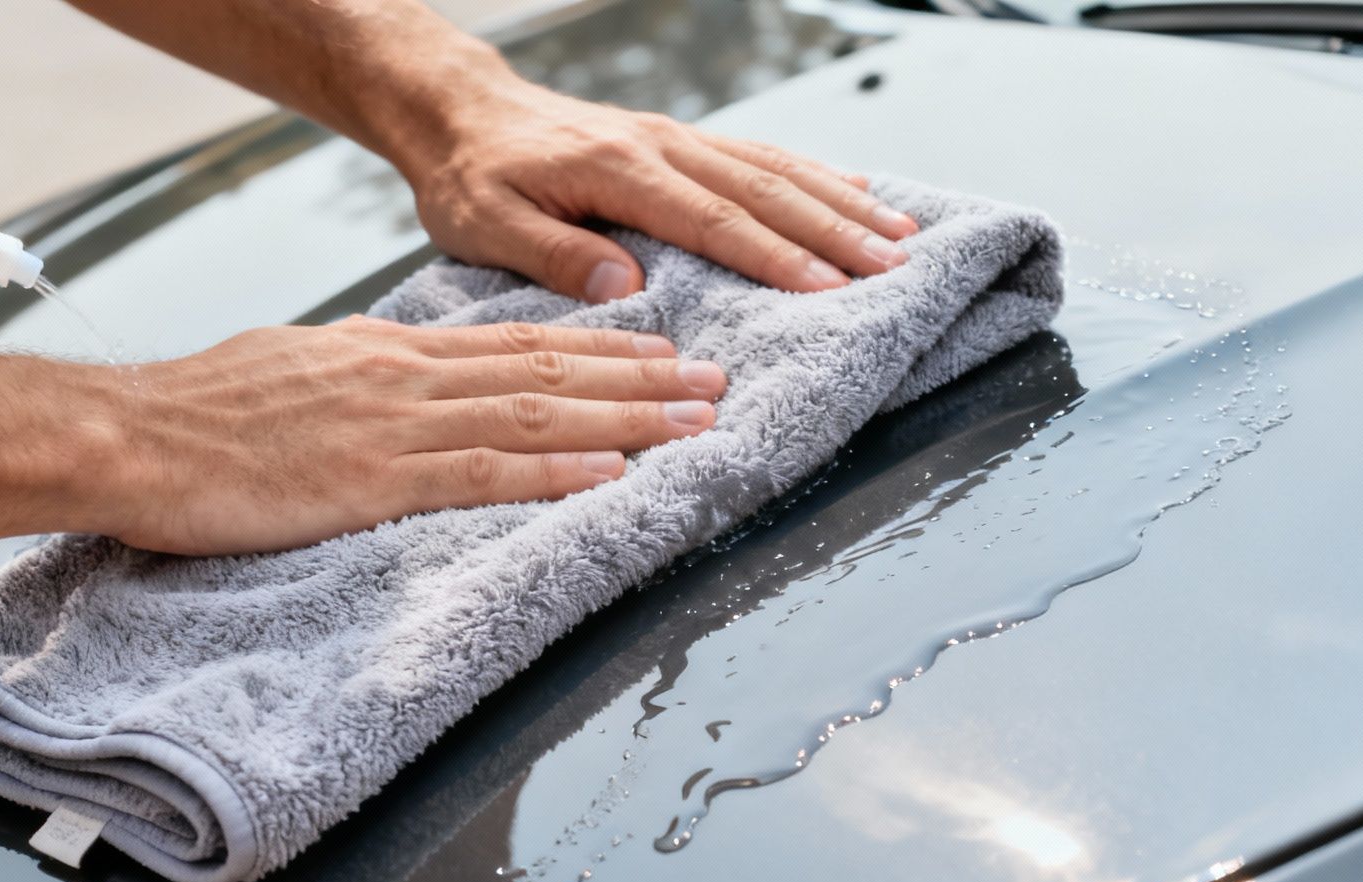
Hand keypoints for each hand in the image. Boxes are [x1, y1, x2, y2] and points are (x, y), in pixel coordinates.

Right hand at [95, 319, 723, 554]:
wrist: (132, 436)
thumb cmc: (202, 414)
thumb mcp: (297, 369)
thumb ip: (366, 376)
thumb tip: (409, 382)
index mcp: (389, 352)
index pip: (517, 344)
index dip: (601, 348)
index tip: (661, 351)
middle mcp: (407, 376)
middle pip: (548, 372)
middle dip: (642, 379)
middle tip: (715, 383)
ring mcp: (395, 426)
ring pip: (536, 414)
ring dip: (625, 420)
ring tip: (695, 424)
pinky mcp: (373, 480)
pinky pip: (482, 473)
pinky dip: (553, 471)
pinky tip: (607, 473)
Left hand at [392, 77, 920, 301]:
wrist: (460, 112)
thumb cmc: (470, 176)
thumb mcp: (482, 223)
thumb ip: (549, 254)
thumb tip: (622, 285)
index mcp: (617, 168)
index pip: (711, 219)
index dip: (773, 256)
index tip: (828, 287)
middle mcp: (660, 144)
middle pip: (764, 189)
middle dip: (835, 229)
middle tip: (894, 264)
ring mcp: (677, 138)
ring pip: (775, 167)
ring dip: (842, 202)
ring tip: (902, 234)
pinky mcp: (681, 143)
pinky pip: (762, 157)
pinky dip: (816, 177)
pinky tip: (860, 194)